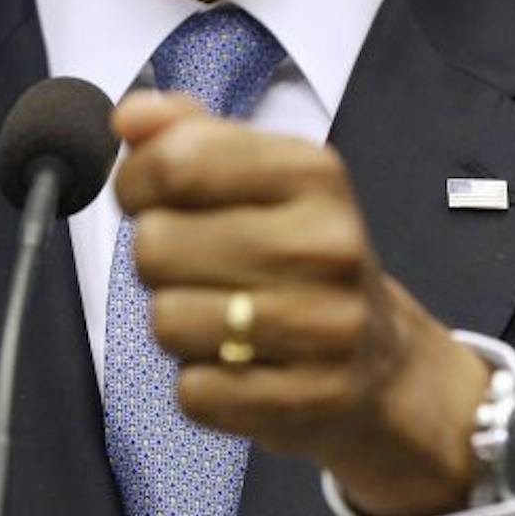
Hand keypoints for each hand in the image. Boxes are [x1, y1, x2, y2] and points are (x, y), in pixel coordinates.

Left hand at [111, 91, 493, 515]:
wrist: (383, 362)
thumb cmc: (303, 257)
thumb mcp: (264, 176)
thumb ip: (190, 134)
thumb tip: (131, 115)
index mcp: (313, 173)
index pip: (175, 162)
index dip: (137, 182)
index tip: (150, 198)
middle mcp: (326, 244)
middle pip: (155, 245)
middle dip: (157, 260)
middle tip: (198, 268)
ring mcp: (323, 327)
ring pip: (167, 320)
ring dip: (177, 323)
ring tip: (221, 317)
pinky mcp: (308, 399)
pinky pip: (194, 391)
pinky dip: (201, 383)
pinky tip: (240, 365)